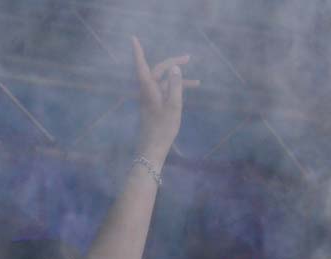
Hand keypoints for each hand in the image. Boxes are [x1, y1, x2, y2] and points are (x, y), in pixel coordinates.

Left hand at [131, 36, 199, 164]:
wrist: (152, 149)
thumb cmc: (163, 129)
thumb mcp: (174, 106)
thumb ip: (175, 85)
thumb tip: (175, 68)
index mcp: (148, 88)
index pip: (142, 64)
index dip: (137, 51)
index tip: (133, 38)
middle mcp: (146, 91)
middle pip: (158, 71)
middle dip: (172, 63)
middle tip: (189, 58)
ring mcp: (149, 99)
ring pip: (163, 82)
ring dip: (178, 79)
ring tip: (198, 82)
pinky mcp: (152, 106)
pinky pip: (164, 92)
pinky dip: (175, 90)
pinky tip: (187, 94)